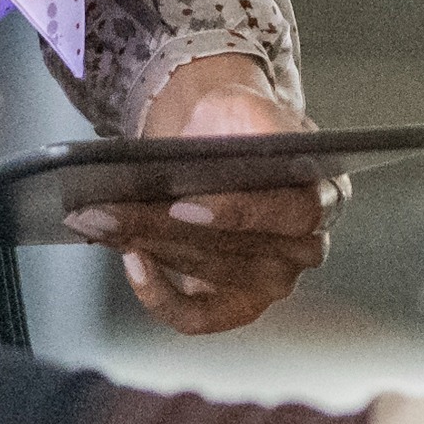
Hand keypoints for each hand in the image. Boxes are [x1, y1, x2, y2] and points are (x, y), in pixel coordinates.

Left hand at [76, 57, 328, 332]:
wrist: (222, 136)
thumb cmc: (238, 128)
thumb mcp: (246, 106)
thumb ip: (241, 125)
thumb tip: (198, 152)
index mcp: (324, 194)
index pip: (294, 212)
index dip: (239, 212)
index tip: (183, 206)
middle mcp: (305, 246)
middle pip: (235, 248)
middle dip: (162, 227)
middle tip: (107, 208)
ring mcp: (273, 279)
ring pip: (206, 273)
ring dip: (146, 246)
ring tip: (99, 220)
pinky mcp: (238, 304)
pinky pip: (198, 316)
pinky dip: (159, 295)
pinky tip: (131, 259)